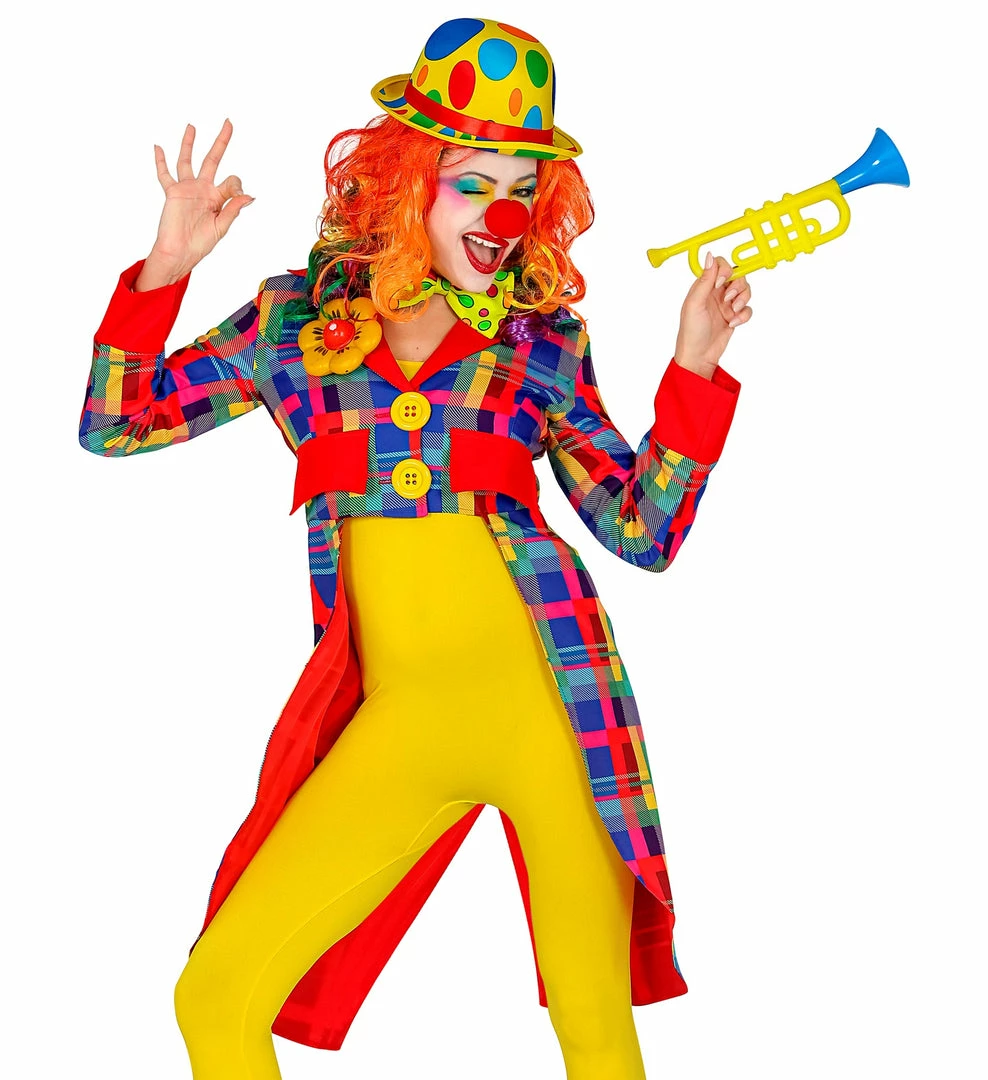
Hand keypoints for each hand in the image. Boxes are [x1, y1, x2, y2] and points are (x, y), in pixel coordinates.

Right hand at [145, 119, 253, 277]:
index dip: (237, 184)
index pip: (231, 181)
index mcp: (218, 198)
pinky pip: (164, 174)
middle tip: (228, 123)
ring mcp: (187, 189)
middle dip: (221, 142)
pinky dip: (160, 161)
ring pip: (187, 160)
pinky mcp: (172, 192)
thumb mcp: (221, 227)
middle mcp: (203, 189)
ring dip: (189, 143)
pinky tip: (158, 147)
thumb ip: (233, 210)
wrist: (180, 253)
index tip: (239, 193)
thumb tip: (249, 195)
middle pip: (212, 159)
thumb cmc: (200, 244)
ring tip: (192, 126)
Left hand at [673, 252, 752, 379]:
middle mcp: (715, 292)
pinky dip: (744, 315)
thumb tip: (709, 256)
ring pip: (745, 290)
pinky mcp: (734, 316)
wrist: (699, 356)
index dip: (725, 270)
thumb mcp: (695, 303)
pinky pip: (748, 308)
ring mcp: (726, 304)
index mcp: (703, 286)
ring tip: (733, 311)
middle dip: (737, 285)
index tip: (721, 282)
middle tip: (728, 299)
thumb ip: (704, 280)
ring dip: (743, 299)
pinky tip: (733, 323)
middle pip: (737, 275)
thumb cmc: (691, 331)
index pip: (719, 265)